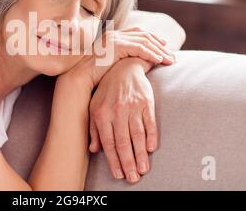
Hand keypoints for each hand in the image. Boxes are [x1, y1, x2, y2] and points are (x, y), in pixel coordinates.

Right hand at [65, 26, 174, 88]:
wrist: (79, 78)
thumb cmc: (91, 76)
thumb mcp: (108, 65)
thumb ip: (118, 60)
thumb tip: (130, 65)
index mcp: (112, 37)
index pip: (138, 33)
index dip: (152, 39)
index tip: (164, 47)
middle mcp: (114, 34)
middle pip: (144, 35)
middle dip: (160, 45)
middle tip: (172, 55)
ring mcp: (115, 38)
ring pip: (145, 41)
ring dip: (160, 51)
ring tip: (170, 60)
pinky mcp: (117, 46)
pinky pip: (140, 48)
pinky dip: (152, 54)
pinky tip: (160, 61)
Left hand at [89, 57, 159, 183]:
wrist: (124, 68)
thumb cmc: (107, 91)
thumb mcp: (94, 107)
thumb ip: (94, 129)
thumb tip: (94, 149)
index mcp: (102, 114)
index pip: (108, 142)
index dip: (114, 160)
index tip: (119, 174)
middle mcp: (117, 111)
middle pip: (123, 142)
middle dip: (128, 162)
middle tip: (133, 178)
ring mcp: (132, 106)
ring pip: (137, 135)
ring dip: (140, 155)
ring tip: (143, 169)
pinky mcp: (146, 102)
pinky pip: (149, 122)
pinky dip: (151, 136)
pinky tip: (151, 149)